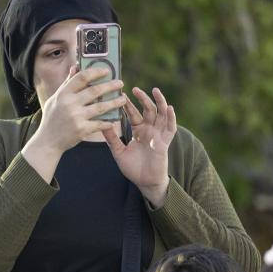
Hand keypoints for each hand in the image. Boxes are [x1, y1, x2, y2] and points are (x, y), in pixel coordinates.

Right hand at [30, 65, 127, 154]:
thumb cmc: (52, 118)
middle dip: (110, 86)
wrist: (47, 141)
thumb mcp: (55, 98)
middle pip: (94, 91)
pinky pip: (100, 123)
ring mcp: (76, 117)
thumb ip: (67, 83)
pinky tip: (115, 119)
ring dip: (114, 102)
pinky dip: (108, 122)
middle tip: (120, 83)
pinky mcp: (82, 129)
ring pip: (101, 107)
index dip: (96, 72)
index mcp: (63, 94)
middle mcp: (69, 103)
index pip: (81, 77)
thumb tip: (75, 67)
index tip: (106, 70)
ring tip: (123, 99)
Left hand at [104, 87, 175, 205]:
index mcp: (138, 131)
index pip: (133, 113)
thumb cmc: (133, 168)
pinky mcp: (165, 142)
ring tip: (155, 90)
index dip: (128, 104)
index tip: (120, 94)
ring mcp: (158, 135)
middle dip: (142, 98)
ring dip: (159, 102)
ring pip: (161, 114)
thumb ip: (111, 139)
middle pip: (148, 109)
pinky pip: (171, 128)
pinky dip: (171, 117)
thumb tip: (101, 124)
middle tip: (134, 89)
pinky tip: (169, 108)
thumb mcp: (118, 152)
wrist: (145, 182)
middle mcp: (149, 130)